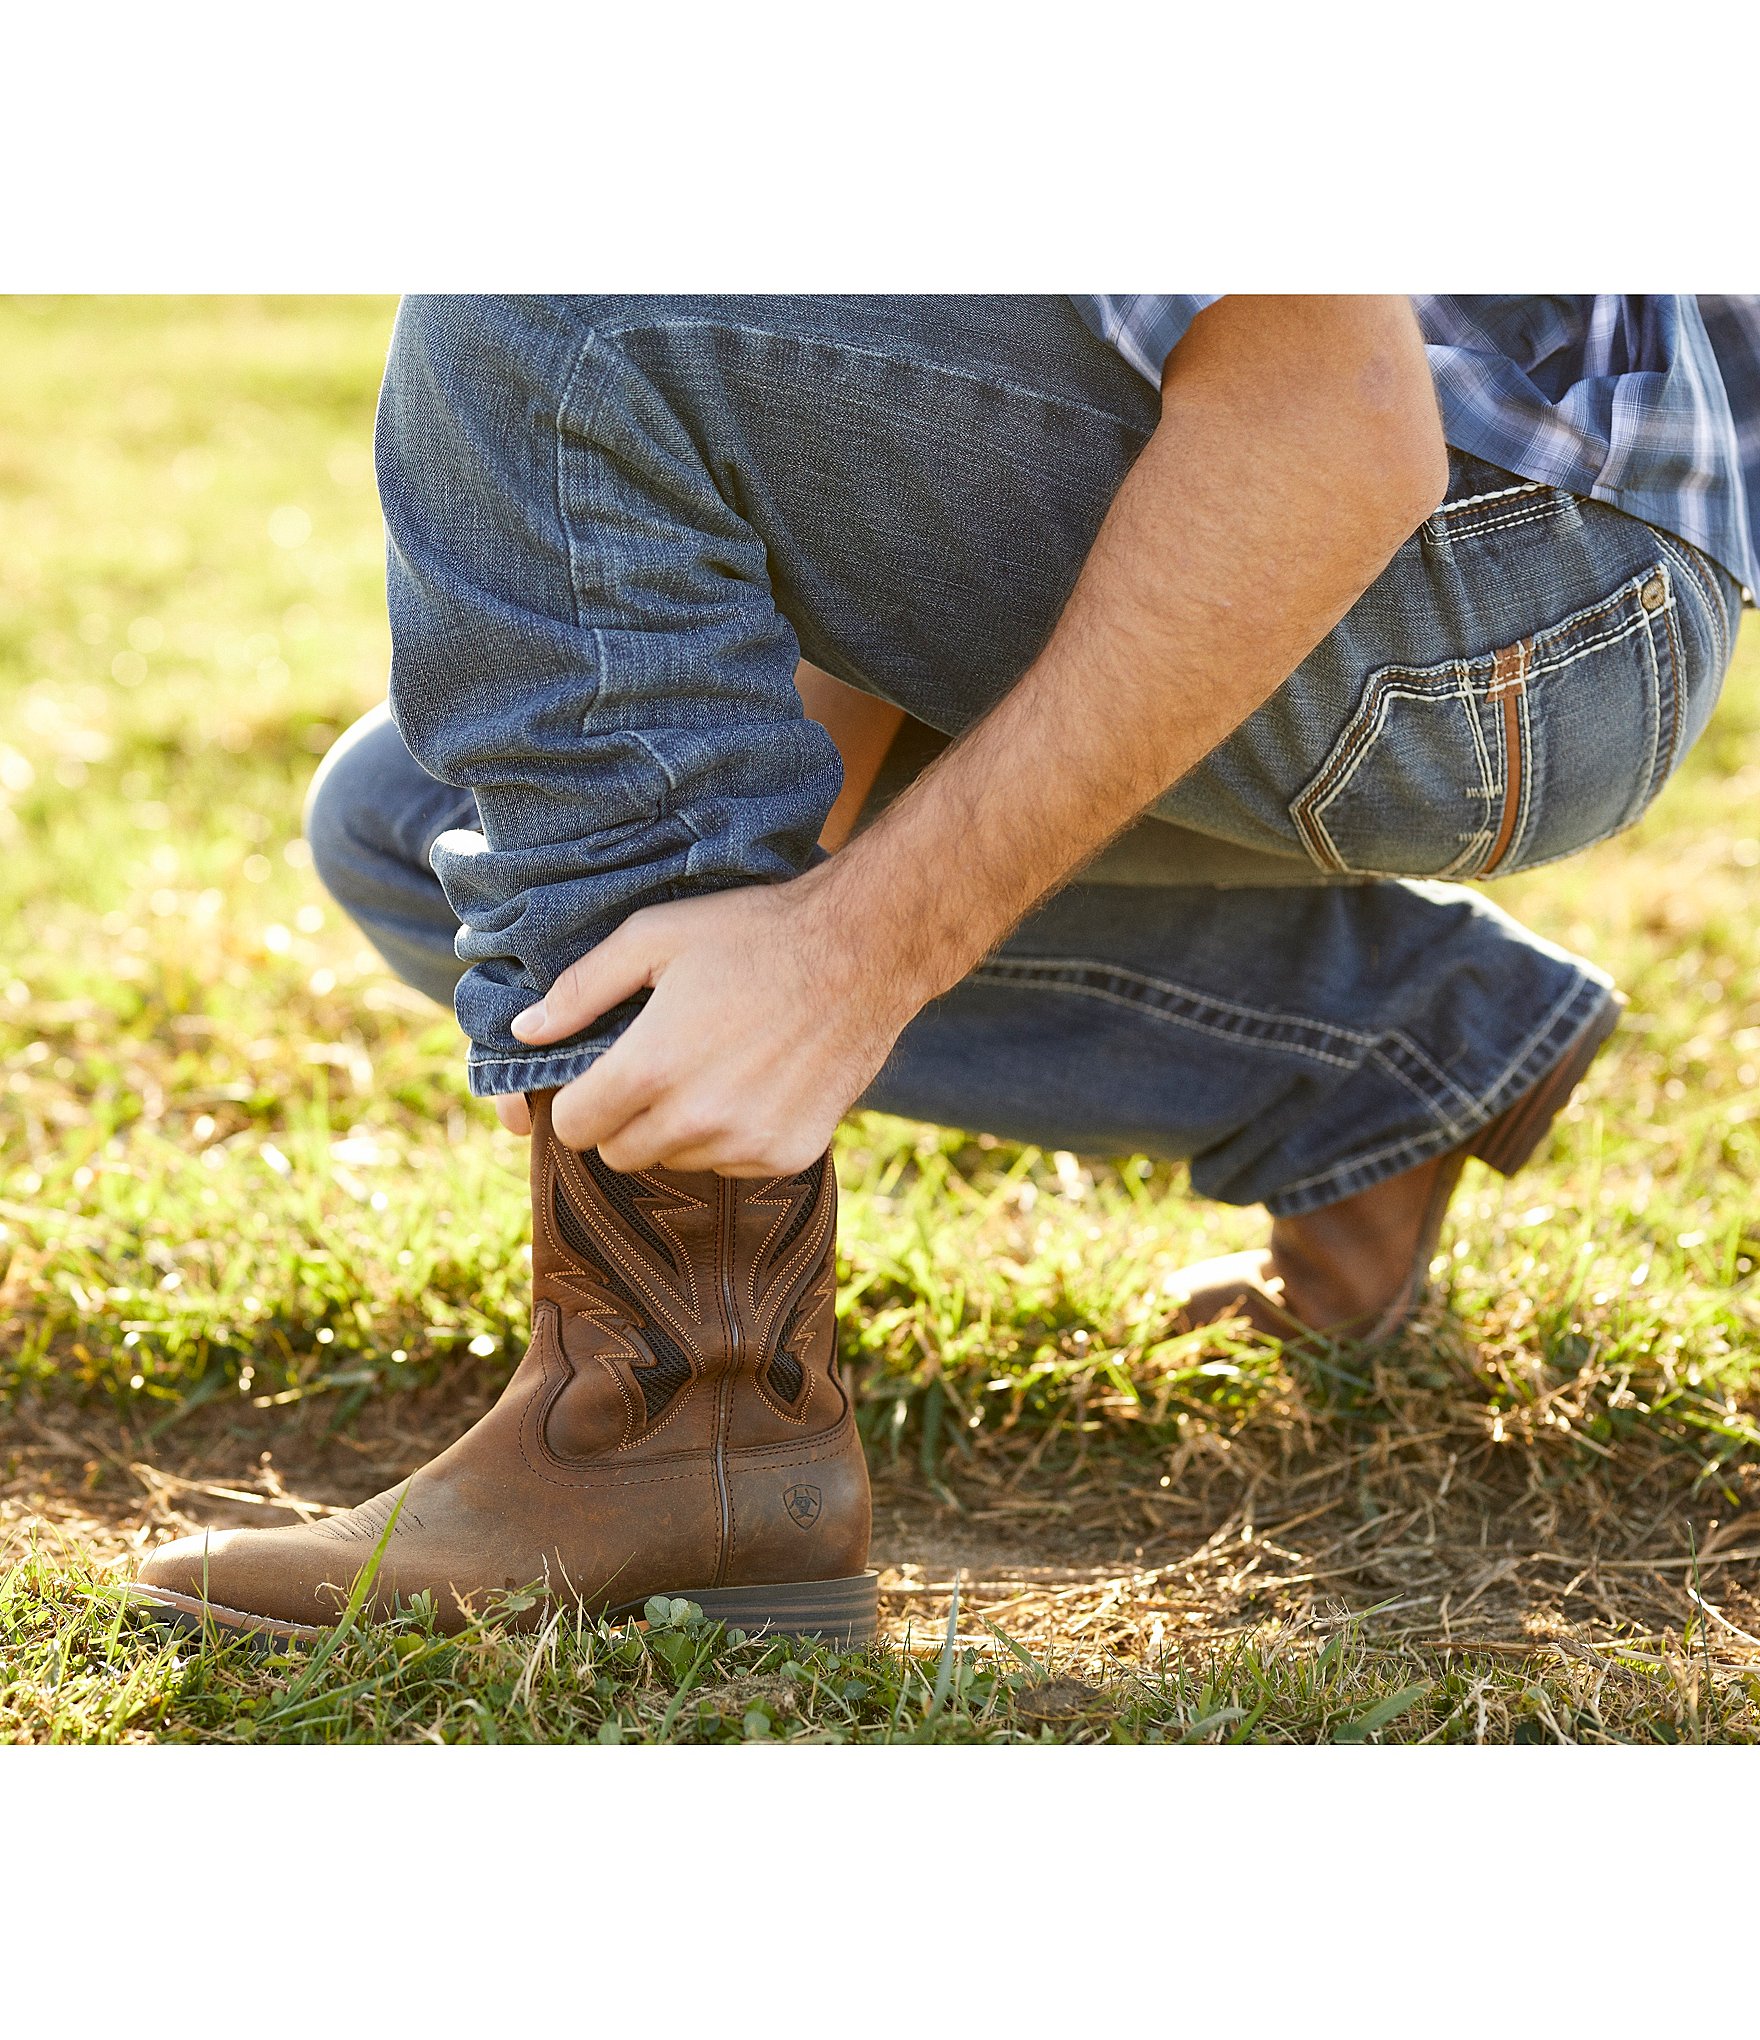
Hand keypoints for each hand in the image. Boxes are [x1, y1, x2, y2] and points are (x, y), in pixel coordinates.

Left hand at [507, 872, 916, 1173]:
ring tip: (713, 1066)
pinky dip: (732, 1134)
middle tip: (657, 1067)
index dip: (578, 1101)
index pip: (575, 1129)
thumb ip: (582, 988)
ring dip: (679, 1128)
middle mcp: (695, 1119)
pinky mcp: (789, 1154)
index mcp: (650, 1067)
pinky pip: (732, 1163)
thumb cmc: (754, 934)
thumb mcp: (656, 937)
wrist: (865, 952)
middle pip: (620, 1154)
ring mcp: (745, 1143)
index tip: (599, 1077)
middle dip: (624, 1117)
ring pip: (677, 1160)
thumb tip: (526, 1032)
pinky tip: (756, 1082)